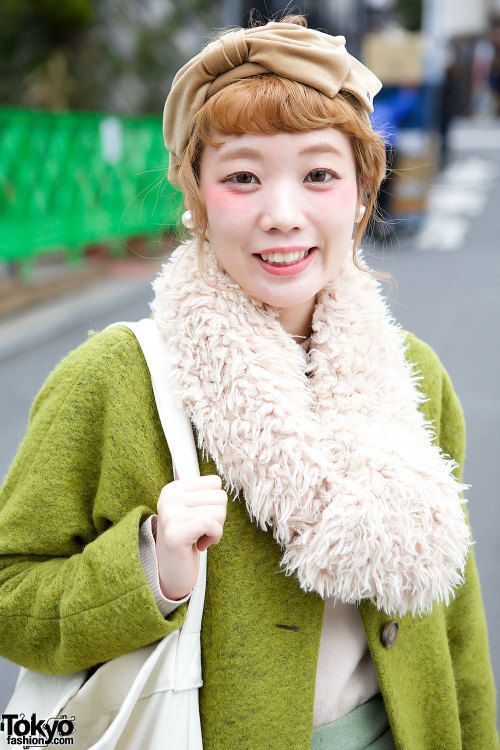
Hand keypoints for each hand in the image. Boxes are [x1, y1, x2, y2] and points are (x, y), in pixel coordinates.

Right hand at [155, 475, 226, 599]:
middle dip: (218, 518)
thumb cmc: (188, 540)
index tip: (201, 518)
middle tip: (202, 531)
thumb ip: (202, 493)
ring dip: (216, 529)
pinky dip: (214, 537)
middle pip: (220, 496)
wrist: (172, 572)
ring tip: (200, 538)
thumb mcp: (192, 510)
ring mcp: (170, 515)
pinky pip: (211, 524)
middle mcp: (169, 498)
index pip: (215, 482)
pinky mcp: (176, 534)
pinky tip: (201, 545)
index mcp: (173, 488)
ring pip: (218, 511)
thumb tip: (218, 479)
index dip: (215, 503)